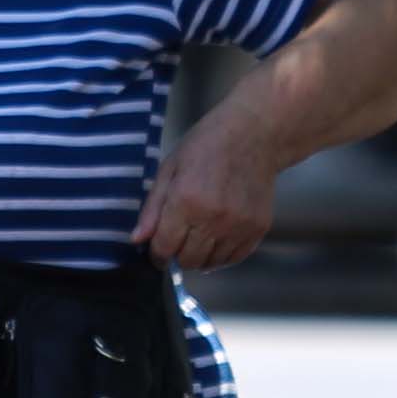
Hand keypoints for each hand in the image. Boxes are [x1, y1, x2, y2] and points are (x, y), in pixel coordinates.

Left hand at [135, 106, 281, 270]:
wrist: (254, 134)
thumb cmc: (206, 146)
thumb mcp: (170, 168)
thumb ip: (153, 208)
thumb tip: (138, 240)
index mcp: (186, 202)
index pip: (165, 248)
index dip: (157, 254)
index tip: (158, 250)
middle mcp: (213, 219)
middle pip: (188, 261)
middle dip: (178, 255)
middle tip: (180, 239)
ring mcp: (238, 226)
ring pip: (212, 264)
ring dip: (202, 256)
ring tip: (200, 235)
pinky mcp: (258, 228)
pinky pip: (235, 258)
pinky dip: (223, 255)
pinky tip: (218, 237)